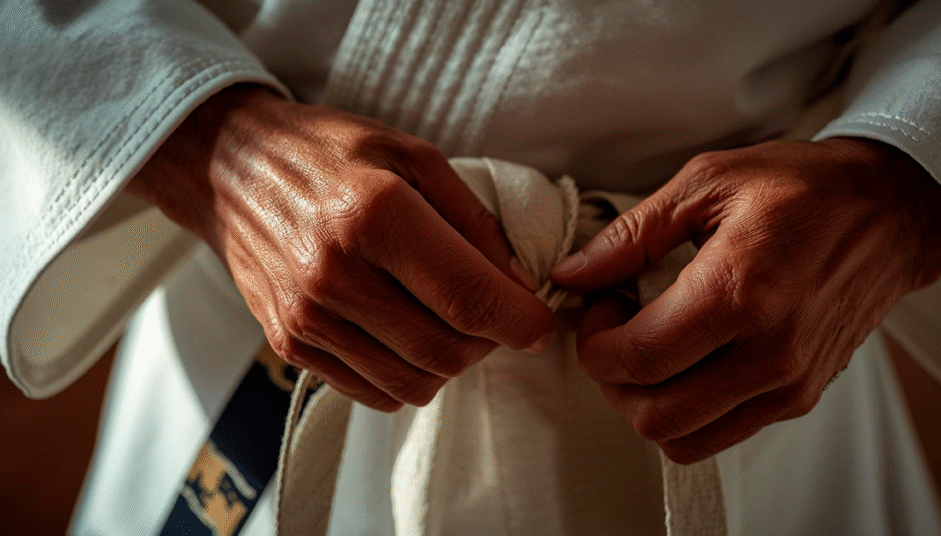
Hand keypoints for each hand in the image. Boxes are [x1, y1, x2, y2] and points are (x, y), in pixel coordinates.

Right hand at [129, 85, 553, 410]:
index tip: (540, 322)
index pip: (468, 297)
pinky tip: (408, 333)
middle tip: (495, 314)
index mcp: (373, 215)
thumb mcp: (413, 155)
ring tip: (450, 320)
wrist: (231, 168)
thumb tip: (517, 284)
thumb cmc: (329, 153)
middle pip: (446, 350)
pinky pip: (374, 392)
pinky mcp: (289, 344)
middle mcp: (334, 274)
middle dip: (490, 342)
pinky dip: (409, 375)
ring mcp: (306, 317)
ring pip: (415, 383)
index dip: (521, 320)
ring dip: (451, 362)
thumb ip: (474, 221)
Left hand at [551, 138, 940, 462]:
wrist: (892, 210)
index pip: (639, 359)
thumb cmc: (802, 187)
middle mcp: (770, 352)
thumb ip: (631, 235)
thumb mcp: (708, 182)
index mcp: (741, 291)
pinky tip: (687, 357)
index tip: (598, 306)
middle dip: (612, 379)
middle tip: (617, 327)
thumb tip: (572, 275)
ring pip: (684, 440)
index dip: (595, 343)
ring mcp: (790, 383)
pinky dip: (686, 409)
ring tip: (650, 344)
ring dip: (646, 401)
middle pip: (654, 416)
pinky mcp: (801, 396)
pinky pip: (720, 434)